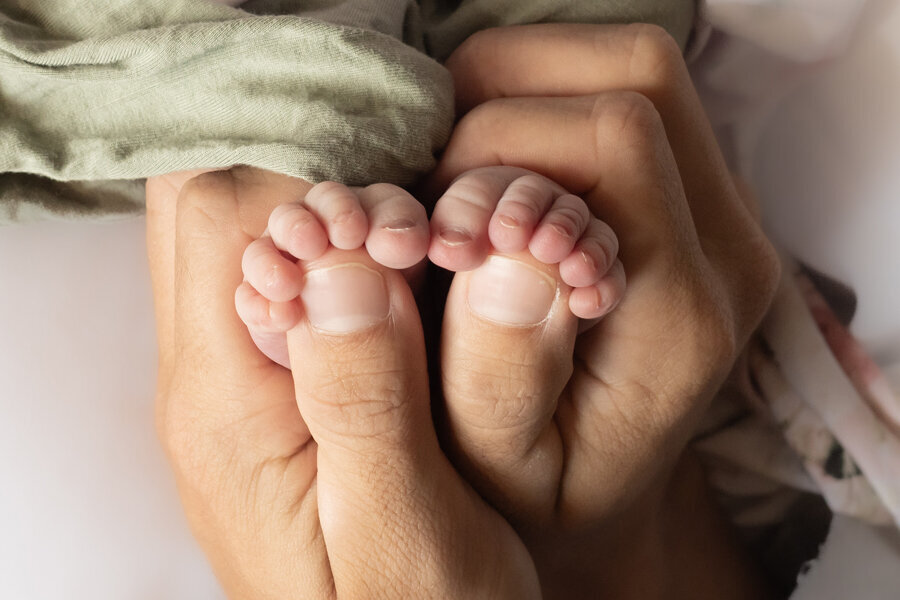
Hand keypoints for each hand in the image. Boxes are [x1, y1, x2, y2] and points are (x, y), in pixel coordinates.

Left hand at [146, 167, 539, 598]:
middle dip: (309, 185)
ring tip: (417, 252)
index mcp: (226, 407)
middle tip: (409, 233)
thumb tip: (341, 260)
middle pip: (208, 213)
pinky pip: (282, 279)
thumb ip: (365, 397)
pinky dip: (341, 253)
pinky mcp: (278, 387)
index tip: (405, 234)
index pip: (218, 221)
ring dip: (330, 218)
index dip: (311, 192)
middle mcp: (209, 383)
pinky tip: (402, 276)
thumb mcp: (402, 527)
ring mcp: (237, 381)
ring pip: (243, 236)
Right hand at [426, 24, 779, 597]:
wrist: (598, 496)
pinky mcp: (695, 192)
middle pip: (638, 75)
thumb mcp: (498, 464)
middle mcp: (729, 249)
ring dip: (521, 90)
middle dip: (505, 102)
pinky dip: (538, 98)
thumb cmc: (537, 489)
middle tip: (443, 190)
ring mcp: (722, 211)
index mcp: (684, 317)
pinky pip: (622, 88)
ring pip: (633, 64)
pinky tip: (495, 168)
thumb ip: (499, 368)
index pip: (617, 137)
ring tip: (461, 174)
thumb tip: (503, 243)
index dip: (500, 151)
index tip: (441, 231)